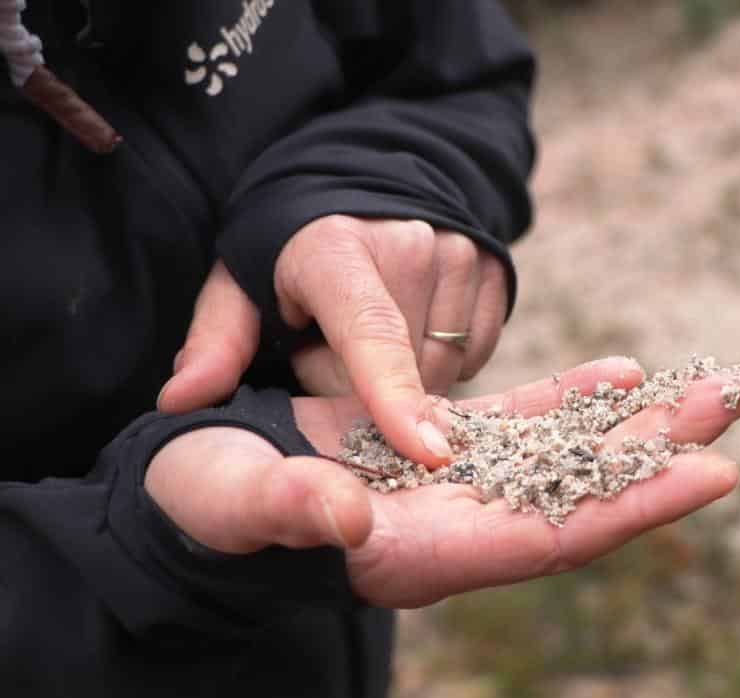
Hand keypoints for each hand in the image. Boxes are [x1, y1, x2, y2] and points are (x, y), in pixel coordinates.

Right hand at [145, 357, 739, 607]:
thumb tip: (348, 512)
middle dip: (664, 451)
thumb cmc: (207, 503)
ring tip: (712, 381)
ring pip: (567, 454)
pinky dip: (574, 399)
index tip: (715, 470)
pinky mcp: (444, 445)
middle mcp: (459, 525)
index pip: (551, 538)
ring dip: (639, 421)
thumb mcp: (236, 502)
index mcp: (422, 554)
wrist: (200, 481)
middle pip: (583, 492)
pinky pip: (526, 423)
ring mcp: (459, 485)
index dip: (633, 508)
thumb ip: (289, 508)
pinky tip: (622, 371)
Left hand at [158, 216, 508, 467]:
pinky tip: (415, 329)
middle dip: (366, 387)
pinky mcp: (495, 268)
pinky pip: (477, 352)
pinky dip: (445, 360)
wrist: (364, 188)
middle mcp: (410, 242)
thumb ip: (216, 343)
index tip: (426, 449)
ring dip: (410, 376)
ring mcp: (461, 251)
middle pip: (407, 369)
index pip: (370, 330)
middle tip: (333, 351)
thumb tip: (178, 402)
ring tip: (374, 337)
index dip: (393, 393)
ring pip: (446, 366)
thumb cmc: (291, 251)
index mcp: (335, 248)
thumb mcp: (240, 287)